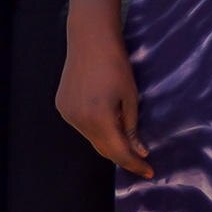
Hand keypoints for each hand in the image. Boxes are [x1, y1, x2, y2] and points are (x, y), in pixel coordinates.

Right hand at [55, 21, 146, 177]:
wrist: (89, 39)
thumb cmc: (117, 65)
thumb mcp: (130, 98)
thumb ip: (132, 128)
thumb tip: (138, 152)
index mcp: (99, 118)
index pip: (119, 152)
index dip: (134, 165)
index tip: (149, 172)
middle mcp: (79, 120)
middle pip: (103, 149)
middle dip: (122, 155)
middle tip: (140, 159)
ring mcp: (67, 114)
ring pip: (92, 138)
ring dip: (108, 141)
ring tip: (123, 134)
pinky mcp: (62, 106)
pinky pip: (82, 126)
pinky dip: (95, 128)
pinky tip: (104, 117)